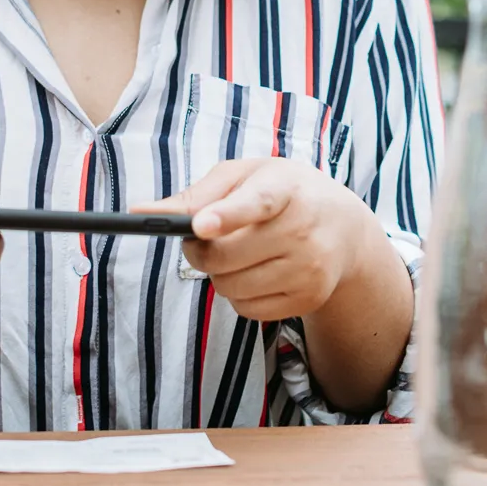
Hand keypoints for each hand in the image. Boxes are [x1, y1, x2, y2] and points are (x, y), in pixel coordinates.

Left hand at [135, 158, 383, 321]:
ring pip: (231, 287)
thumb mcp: (247, 175)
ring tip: (233, 252)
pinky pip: (247, 309)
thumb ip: (198, 192)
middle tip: (199, 237)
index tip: (199, 226)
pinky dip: (238, 294)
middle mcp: (304, 231)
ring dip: (217, 274)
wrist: (346, 230)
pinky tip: (253, 272)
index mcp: (287, 189)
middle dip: (199, 250)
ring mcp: (309, 269)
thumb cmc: (283, 193)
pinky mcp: (308, 299)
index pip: (257, 203)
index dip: (226, 215)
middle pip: (225, 257)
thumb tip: (140, 211)